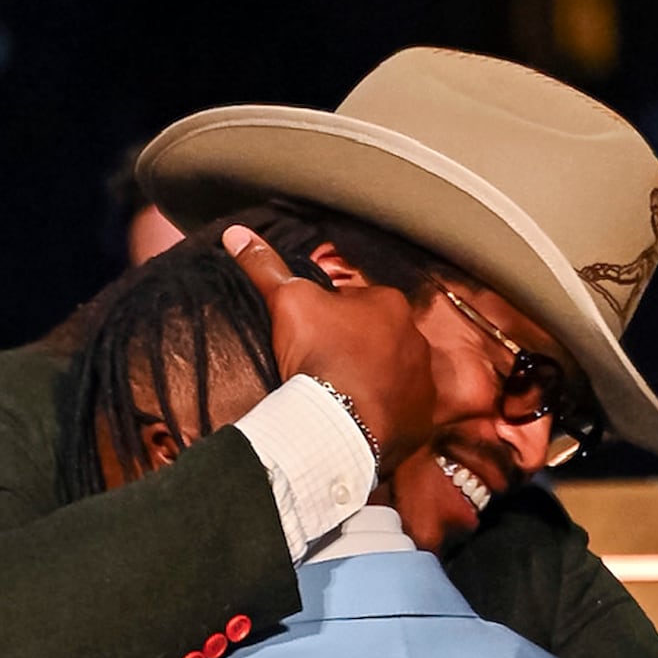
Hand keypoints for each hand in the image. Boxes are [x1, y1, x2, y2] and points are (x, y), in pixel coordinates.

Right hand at [223, 227, 437, 476]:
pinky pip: (405, 410)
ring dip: (374, 380)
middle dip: (358, 349)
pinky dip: (387, 412)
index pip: (358, 303)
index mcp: (389, 302)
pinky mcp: (421, 417)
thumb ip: (267, 268)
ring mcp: (422, 380)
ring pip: (394, 373)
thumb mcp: (287, 303)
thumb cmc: (317, 356)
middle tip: (326, 368)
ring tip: (342, 397)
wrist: (336, 423)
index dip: (332, 320)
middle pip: (379, 338)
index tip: (313, 339)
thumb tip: (236, 234)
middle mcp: (416, 337)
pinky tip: (362, 419)